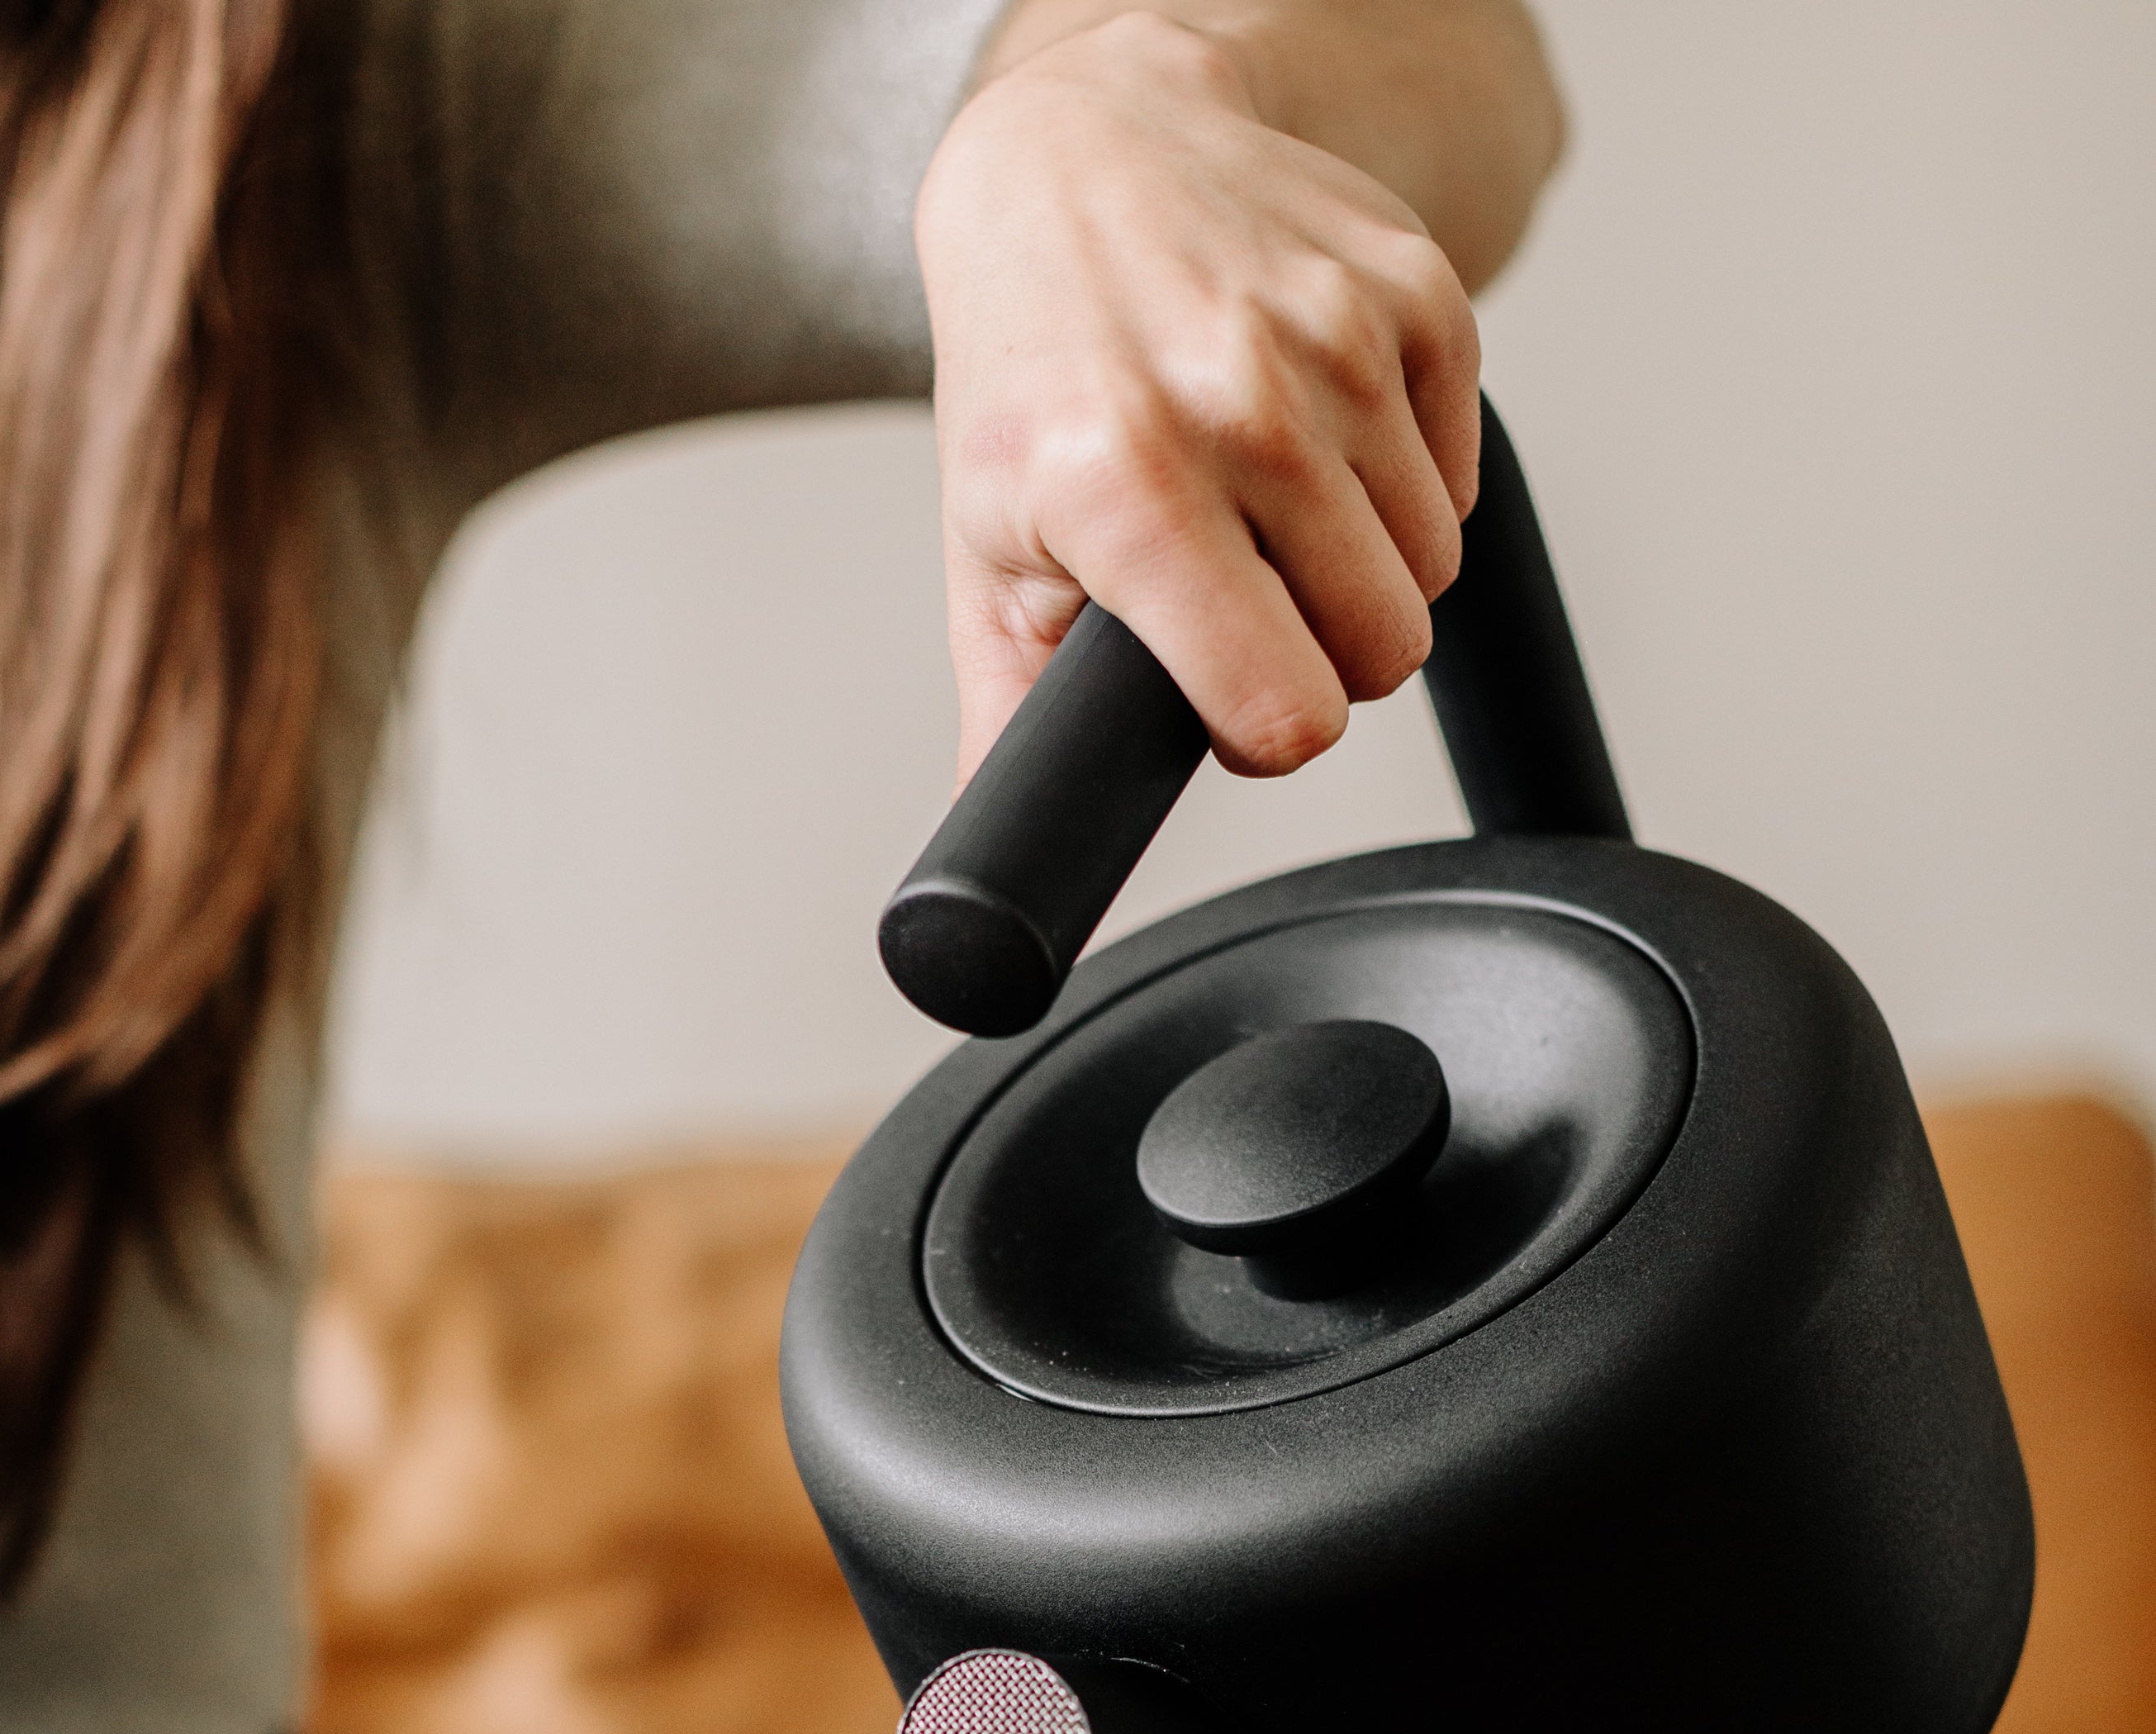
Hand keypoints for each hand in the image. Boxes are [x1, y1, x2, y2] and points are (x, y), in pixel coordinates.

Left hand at [917, 11, 1482, 783]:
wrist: (1081, 158)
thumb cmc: (1034, 368)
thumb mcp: (988, 552)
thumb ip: (1014, 721)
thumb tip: (1011, 859)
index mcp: (1123, 488)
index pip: (1285, 711)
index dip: (1266, 733)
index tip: (1232, 701)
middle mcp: (1239, 404)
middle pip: (1380, 653)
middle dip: (1325, 656)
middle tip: (1250, 599)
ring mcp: (1338, 336)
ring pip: (1431, 572)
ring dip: (1364, 570)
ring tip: (1273, 510)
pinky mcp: (1415, 290)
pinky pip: (1460, 481)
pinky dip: (1406, 487)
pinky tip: (1320, 440)